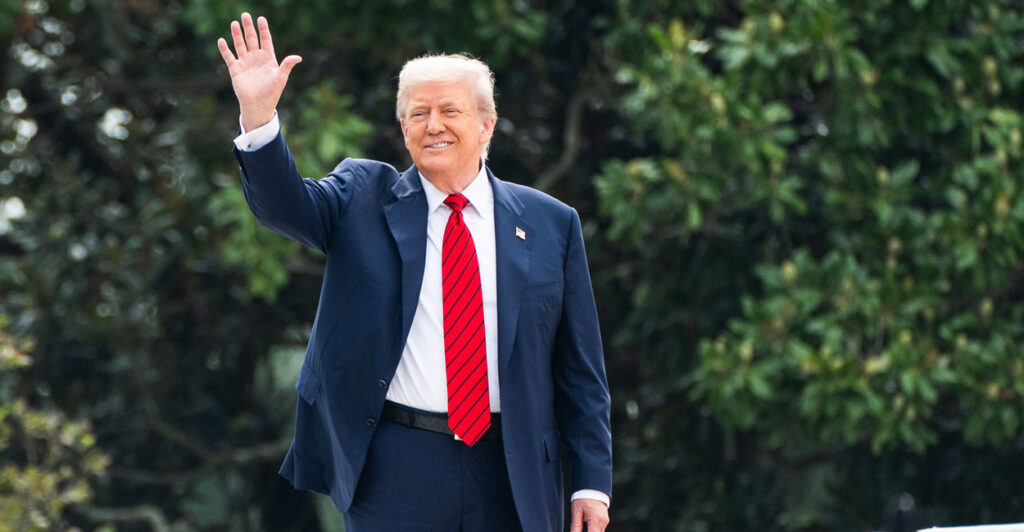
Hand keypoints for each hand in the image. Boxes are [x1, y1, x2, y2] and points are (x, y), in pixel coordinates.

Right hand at [217, 13, 301, 130]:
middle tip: (245, 15)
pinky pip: (229, 57)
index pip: (265, 40)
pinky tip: (222, 41)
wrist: (258, 105)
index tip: (261, 19)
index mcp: (268, 58)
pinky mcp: (235, 69)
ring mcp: (245, 62)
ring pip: (240, 45)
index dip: (263, 29)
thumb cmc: (272, 93)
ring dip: (237, 35)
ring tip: (234, 23)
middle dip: (248, 27)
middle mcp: (256, 58)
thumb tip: (298, 57)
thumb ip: (287, 66)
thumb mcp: (281, 78)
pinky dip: (225, 49)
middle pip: (252, 39)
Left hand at [570, 498, 608, 531]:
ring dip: (590, 531)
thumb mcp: (576, 512)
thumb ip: (575, 526)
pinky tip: (586, 525)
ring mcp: (605, 521)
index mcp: (596, 519)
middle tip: (579, 528)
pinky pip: (599, 529)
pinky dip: (593, 529)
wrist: (592, 488)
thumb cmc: (583, 498)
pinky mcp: (605, 520)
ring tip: (583, 524)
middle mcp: (603, 521)